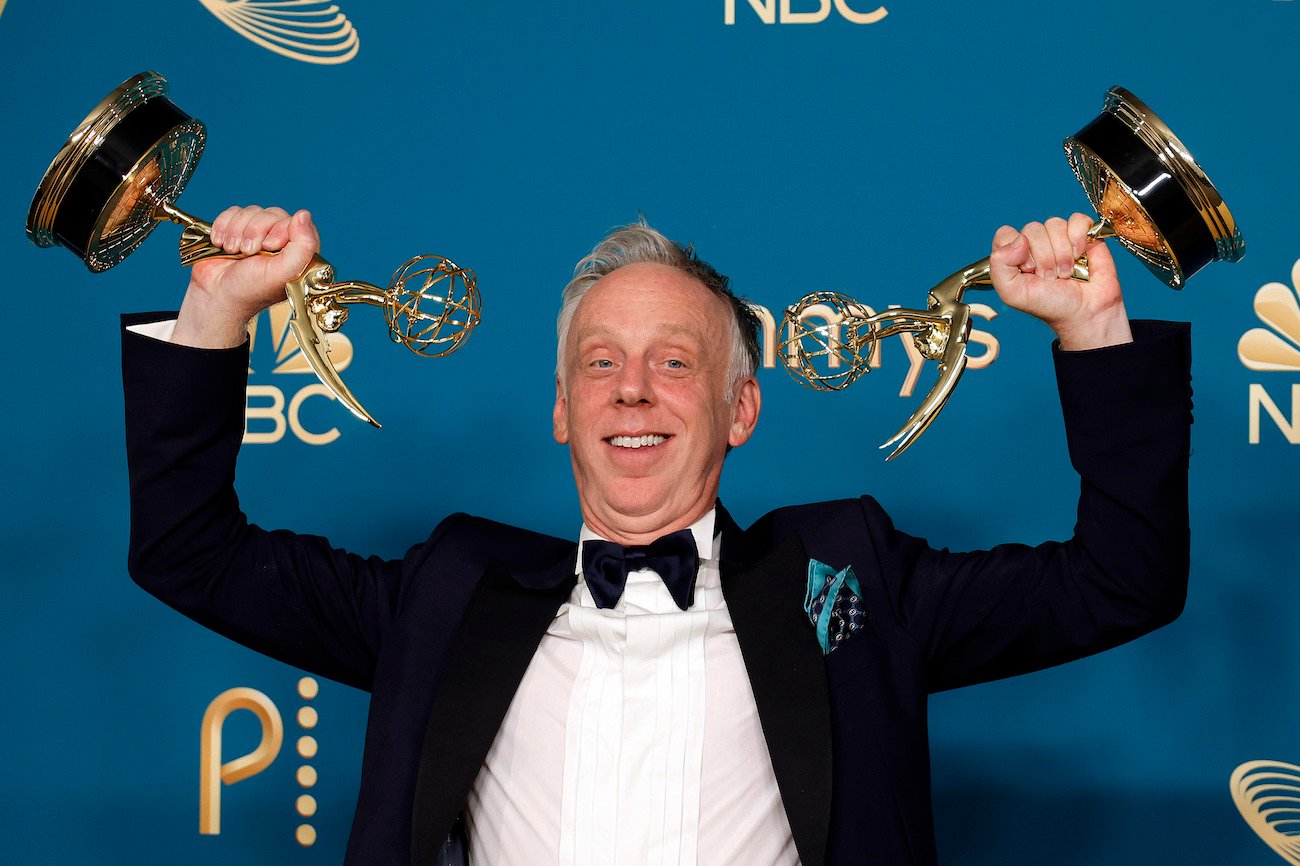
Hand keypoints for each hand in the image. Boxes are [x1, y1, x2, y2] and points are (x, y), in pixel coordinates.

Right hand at [173, 206, 319, 347]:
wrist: (215, 295)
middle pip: (274, 214)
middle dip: (255, 232)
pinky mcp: (236, 229)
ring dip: (237, 231)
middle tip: (248, 253)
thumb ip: (303, 246)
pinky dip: (223, 226)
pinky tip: (221, 244)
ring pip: (252, 211)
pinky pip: (233, 212)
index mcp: (297, 252)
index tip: (269, 247)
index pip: (298, 222)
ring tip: (234, 252)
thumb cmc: (250, 289)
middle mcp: (280, 241)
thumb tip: (304, 214)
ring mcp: (257, 234)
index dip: (281, 230)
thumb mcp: (283, 272)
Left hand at [989, 213, 1131, 350]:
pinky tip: (1080, 255)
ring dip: (1061, 253)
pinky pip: (1078, 220)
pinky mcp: (1082, 234)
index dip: (1016, 251)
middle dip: (1043, 258)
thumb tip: (1019, 239)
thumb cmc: (1048, 304)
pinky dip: (1078, 238)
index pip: (1006, 234)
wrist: (1084, 312)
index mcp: (1013, 254)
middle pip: (1032, 229)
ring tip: (1065, 272)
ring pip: (1054, 224)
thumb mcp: (1012, 293)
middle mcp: (1034, 243)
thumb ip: (999, 265)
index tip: (1027, 271)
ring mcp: (1058, 237)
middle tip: (1049, 277)